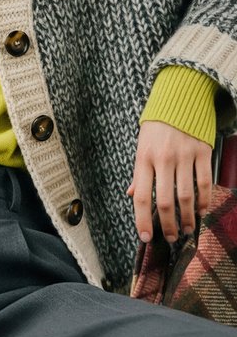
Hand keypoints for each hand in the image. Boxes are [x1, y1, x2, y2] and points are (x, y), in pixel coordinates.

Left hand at [127, 121, 211, 243]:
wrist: (179, 98)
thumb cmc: (157, 126)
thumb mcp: (141, 145)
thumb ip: (139, 172)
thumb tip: (132, 195)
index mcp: (143, 157)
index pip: (141, 196)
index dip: (142, 220)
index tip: (145, 237)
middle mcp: (163, 158)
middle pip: (164, 201)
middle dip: (167, 225)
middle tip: (171, 237)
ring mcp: (184, 155)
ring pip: (186, 196)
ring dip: (187, 218)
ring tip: (187, 229)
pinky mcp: (203, 152)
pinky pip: (204, 182)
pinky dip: (204, 201)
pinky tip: (202, 211)